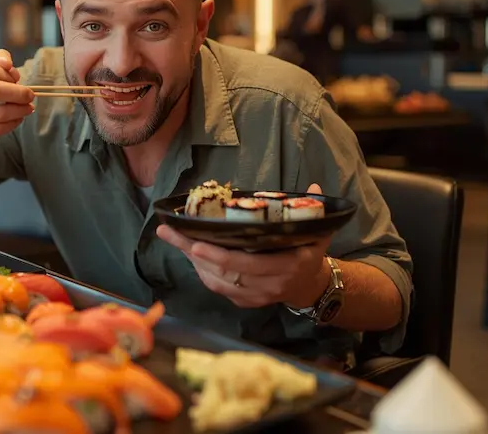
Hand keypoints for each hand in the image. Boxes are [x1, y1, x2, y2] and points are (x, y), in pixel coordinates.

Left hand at [156, 184, 332, 308]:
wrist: (310, 286)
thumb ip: (314, 210)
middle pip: (225, 272)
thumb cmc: (309, 252)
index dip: (221, 256)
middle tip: (169, 233)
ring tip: (174, 238)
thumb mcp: (318, 231)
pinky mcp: (245, 302)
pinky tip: (189, 253)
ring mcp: (256, 297)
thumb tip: (314, 186)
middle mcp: (269, 285)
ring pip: (217, 282)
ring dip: (193, 261)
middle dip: (193, 252)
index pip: (249, 264)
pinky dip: (201, 271)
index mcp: (287, 266)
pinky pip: (218, 288)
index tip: (196, 242)